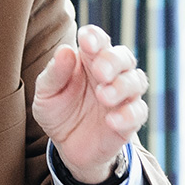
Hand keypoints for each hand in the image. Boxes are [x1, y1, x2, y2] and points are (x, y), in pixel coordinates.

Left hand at [32, 24, 147, 183]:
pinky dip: (128, 115)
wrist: (66, 146)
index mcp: (89, 59)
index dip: (94, 38)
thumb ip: (54, 73)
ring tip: (103, 96)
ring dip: (122, 86)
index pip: (98, 40)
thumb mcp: (47, 94)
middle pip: (123, 57)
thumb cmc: (58, 111)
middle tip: (100, 72)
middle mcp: (111, 73)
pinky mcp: (130, 120)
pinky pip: (138, 112)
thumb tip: (65, 50)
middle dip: (113, 61)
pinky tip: (111, 121)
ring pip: (136, 81)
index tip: (86, 43)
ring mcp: (123, 96)